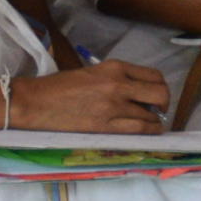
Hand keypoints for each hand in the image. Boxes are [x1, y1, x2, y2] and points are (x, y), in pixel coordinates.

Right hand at [10, 60, 171, 136]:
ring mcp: (113, 107)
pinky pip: (138, 130)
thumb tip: (136, 92)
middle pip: (160, 93)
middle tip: (159, 110)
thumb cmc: (59, 87)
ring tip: (152, 124)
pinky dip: (149, 132)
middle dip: (164, 103)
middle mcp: (118, 84)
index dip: (160, 86)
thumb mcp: (92, 72)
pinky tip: (148, 132)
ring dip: (156, 121)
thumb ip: (115, 78)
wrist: (36, 102)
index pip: (153, 75)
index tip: (156, 95)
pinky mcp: (105, 127)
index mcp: (114, 67)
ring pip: (151, 115)